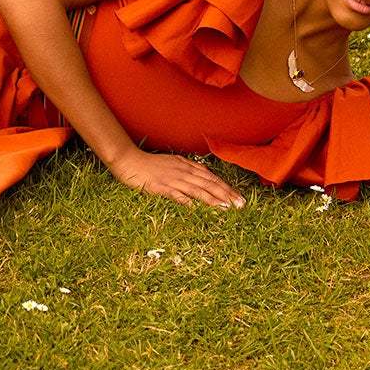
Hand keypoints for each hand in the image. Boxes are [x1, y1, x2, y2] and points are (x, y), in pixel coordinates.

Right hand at [107, 149, 244, 207]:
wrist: (129, 161)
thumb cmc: (151, 163)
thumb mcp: (174, 161)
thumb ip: (190, 166)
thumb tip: (206, 171)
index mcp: (187, 167)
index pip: (212, 178)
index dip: (227, 188)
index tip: (240, 198)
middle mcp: (183, 172)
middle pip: (209, 184)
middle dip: (227, 195)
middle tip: (241, 206)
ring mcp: (172, 179)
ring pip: (197, 190)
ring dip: (213, 199)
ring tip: (227, 208)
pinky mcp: (160, 187)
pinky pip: (175, 194)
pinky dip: (187, 201)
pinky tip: (196, 208)